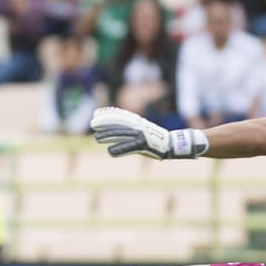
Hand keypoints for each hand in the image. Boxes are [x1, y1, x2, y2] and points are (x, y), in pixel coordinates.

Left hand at [91, 107, 207, 159]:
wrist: (173, 145)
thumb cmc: (156, 139)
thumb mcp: (143, 130)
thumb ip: (131, 129)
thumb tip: (117, 130)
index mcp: (138, 122)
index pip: (120, 115)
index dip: (108, 114)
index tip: (96, 113)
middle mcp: (139, 127)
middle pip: (118, 123)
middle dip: (105, 123)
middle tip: (92, 123)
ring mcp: (141, 135)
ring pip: (122, 134)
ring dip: (108, 136)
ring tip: (96, 138)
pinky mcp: (144, 145)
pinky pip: (129, 147)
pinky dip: (120, 149)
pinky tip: (110, 152)